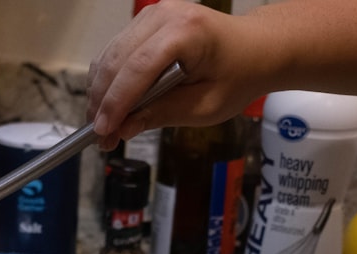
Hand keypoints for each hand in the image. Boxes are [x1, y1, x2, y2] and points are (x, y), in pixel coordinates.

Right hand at [86, 0, 265, 150]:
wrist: (255, 49)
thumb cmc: (238, 75)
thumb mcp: (204, 107)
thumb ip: (161, 115)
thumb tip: (123, 128)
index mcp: (187, 32)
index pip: (137, 69)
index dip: (115, 103)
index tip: (104, 131)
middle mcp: (166, 15)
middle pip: (117, 60)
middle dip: (103, 102)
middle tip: (101, 135)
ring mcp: (153, 14)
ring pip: (110, 55)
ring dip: (101, 92)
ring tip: (103, 124)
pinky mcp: (146, 21)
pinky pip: (116, 50)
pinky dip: (109, 79)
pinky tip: (109, 104)